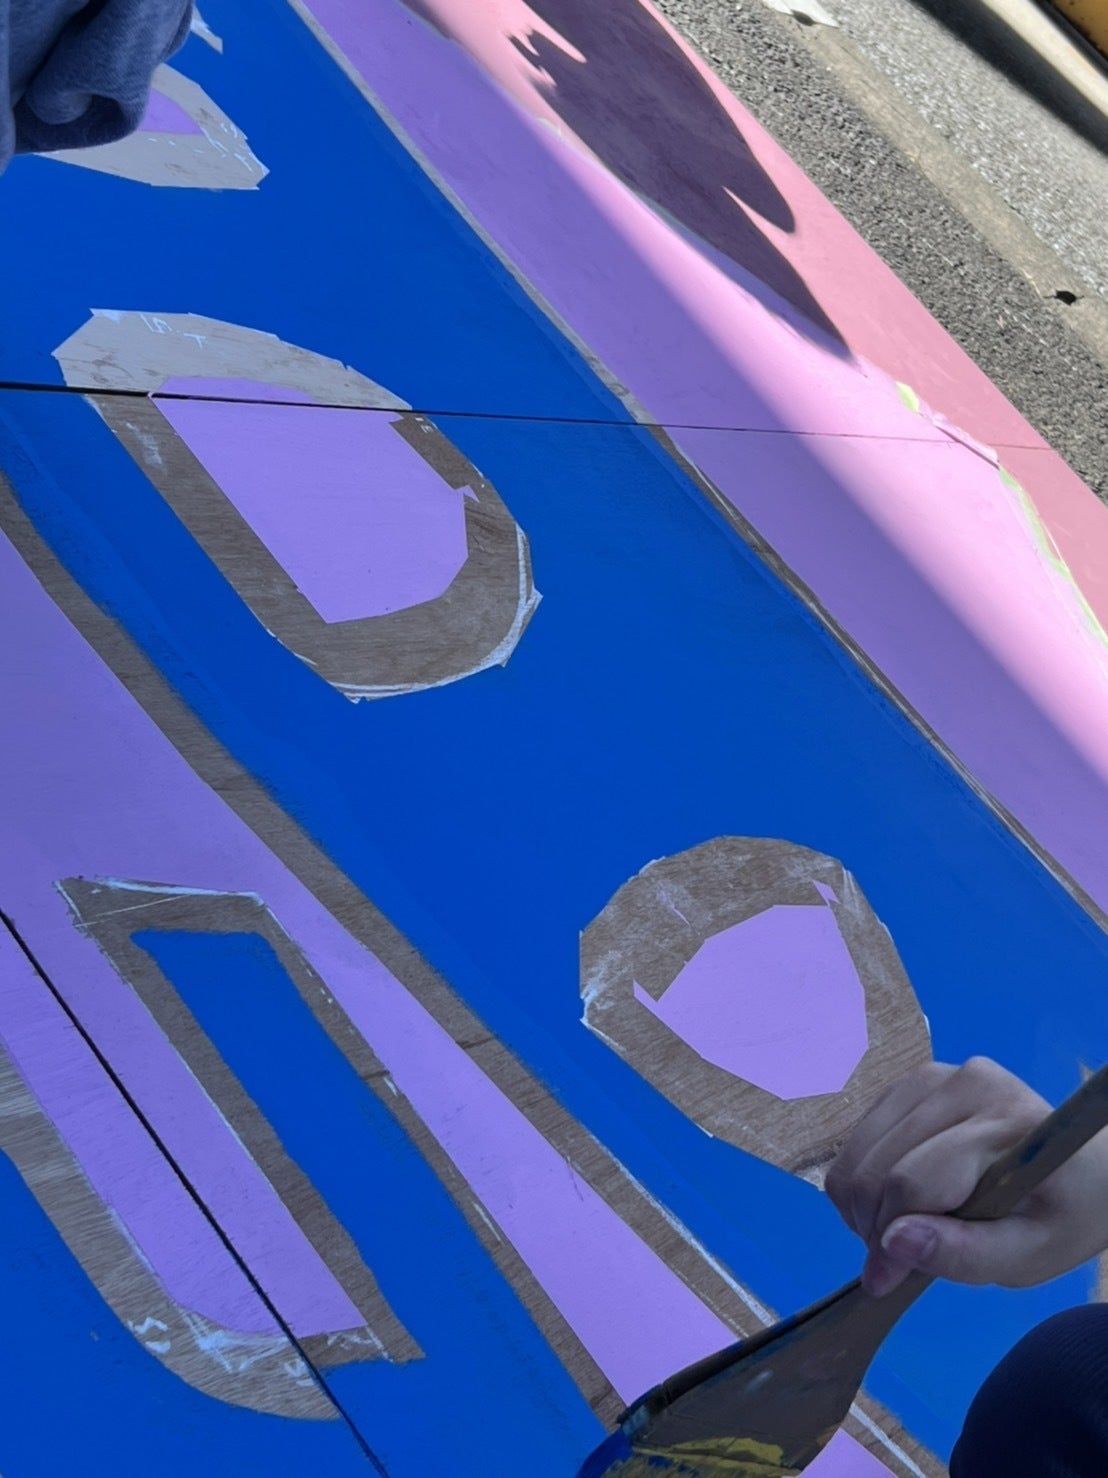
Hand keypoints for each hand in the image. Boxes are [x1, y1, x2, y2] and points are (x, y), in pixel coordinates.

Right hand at [825, 1057, 1107, 1296]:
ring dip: (862, 1203)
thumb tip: (891, 1243)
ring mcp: (935, 1074)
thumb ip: (964, 1254)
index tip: (883, 1281)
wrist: (1080, 1168)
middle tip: (899, 1259)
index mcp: (1008, 1123)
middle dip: (873, 1225)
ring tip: (904, 1228)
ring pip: (858, 1150)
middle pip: (878, 1166)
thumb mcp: (1029, 1256)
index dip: (888, 1239)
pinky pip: (858, 1137)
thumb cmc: (1060, 1216)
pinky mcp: (912, 1081)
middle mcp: (966, 1082)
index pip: (915, 1181)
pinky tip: (900, 1196)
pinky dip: (863, 1177)